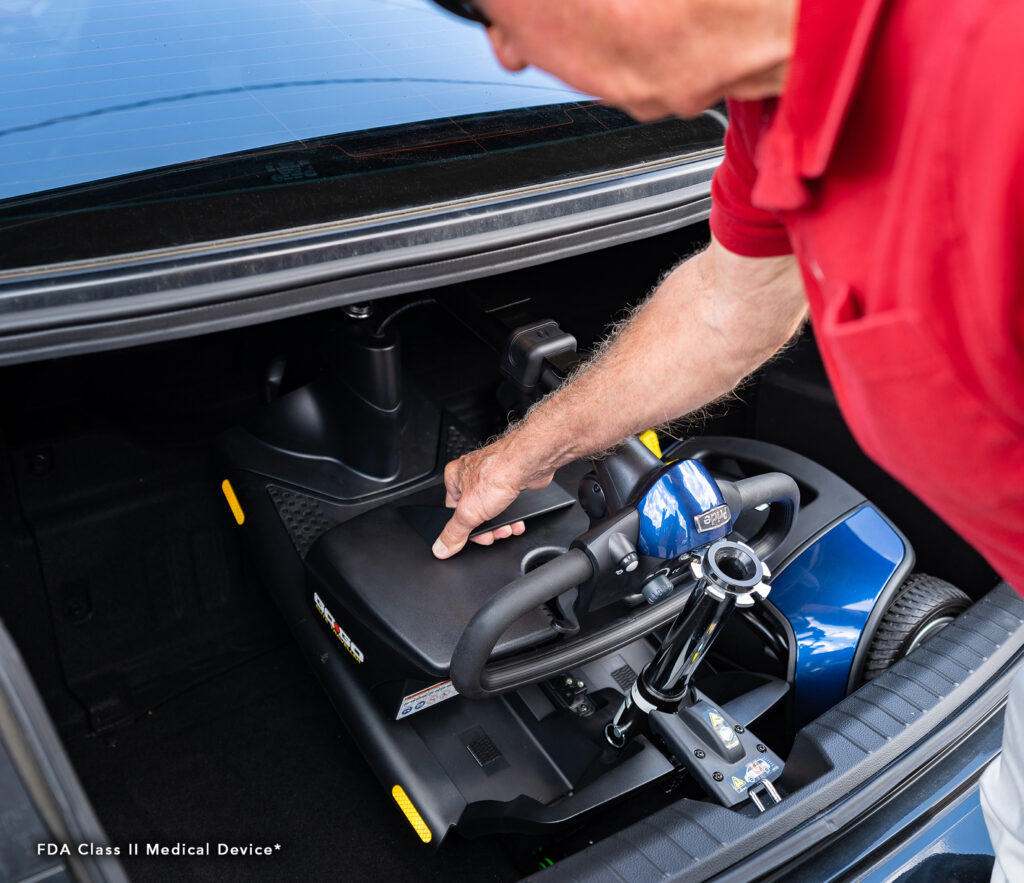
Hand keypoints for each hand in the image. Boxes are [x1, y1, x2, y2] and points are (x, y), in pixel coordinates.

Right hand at [432, 434, 553, 558]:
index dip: (462, 528)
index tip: (472, 538)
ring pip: (493, 510)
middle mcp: (471, 474)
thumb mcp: (469, 513)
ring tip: (507, 530)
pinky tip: (516, 523)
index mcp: (454, 477)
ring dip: (501, 525)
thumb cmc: (498, 474)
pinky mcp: (511, 480)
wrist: (529, 463)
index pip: (451, 510)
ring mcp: (492, 476)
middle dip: (486, 528)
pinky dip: (513, 517)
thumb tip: (441, 547)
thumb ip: (454, 532)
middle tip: (492, 535)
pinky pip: (508, 505)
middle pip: (474, 512)